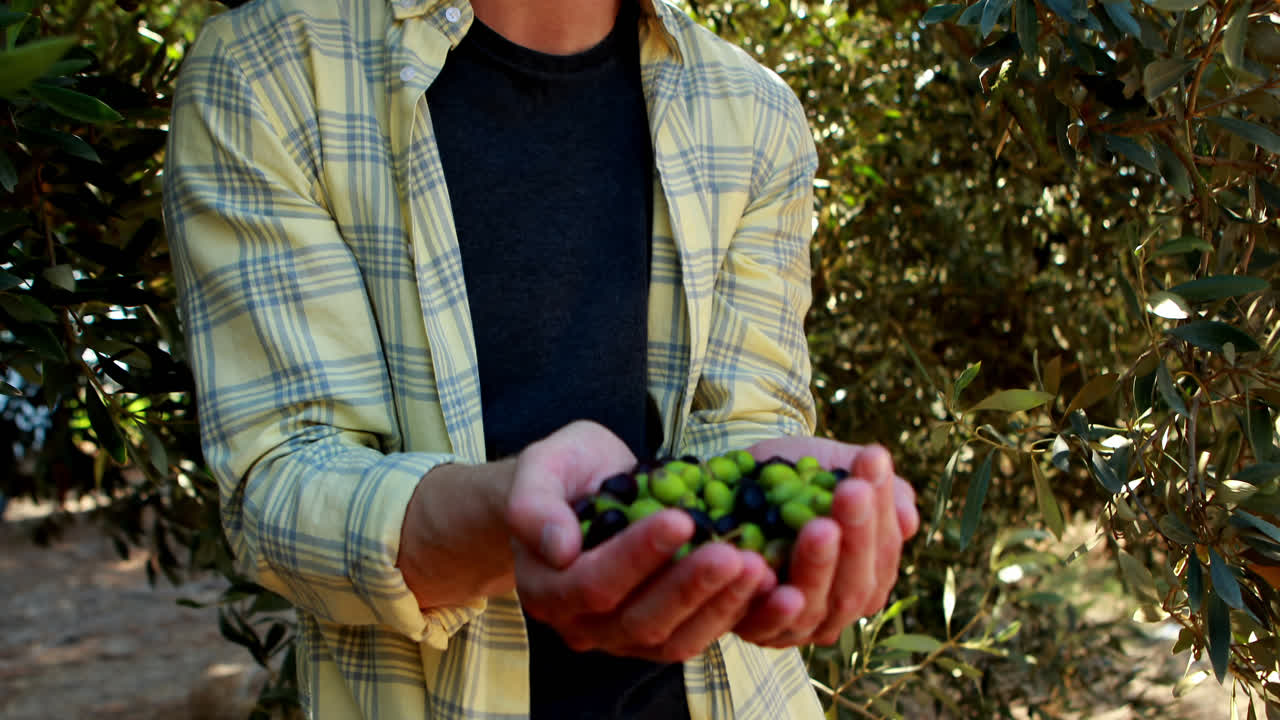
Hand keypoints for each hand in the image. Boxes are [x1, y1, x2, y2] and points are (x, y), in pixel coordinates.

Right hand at [505, 421, 774, 661]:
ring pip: (675, 639)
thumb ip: (534, 504)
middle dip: (691, 587)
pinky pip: (699, 635)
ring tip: (759, 567)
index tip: (681, 517)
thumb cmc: (563, 474)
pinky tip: (770, 585)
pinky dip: (736, 614)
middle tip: (736, 553)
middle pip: (640, 621)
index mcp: (546, 588)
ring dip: (720, 606)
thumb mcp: (540, 467)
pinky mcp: (662, 636)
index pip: (594, 582)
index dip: (638, 555)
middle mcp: (582, 625)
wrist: (583, 492)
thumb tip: (559, 547)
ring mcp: (623, 638)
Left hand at [731, 437, 918, 647]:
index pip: (882, 554)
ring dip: (817, 567)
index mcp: (868, 579)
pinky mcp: (749, 628)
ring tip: (820, 526)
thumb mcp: (838, 469)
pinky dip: (767, 602)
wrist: (737, 482)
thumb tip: (907, 519)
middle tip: (852, 491)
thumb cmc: (799, 478)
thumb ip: (877, 490)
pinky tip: (762, 567)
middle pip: (853, 587)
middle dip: (856, 536)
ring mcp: (794, 625)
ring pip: (812, 608)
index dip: (880, 511)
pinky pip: (760, 624)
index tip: (873, 463)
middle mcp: (835, 611)